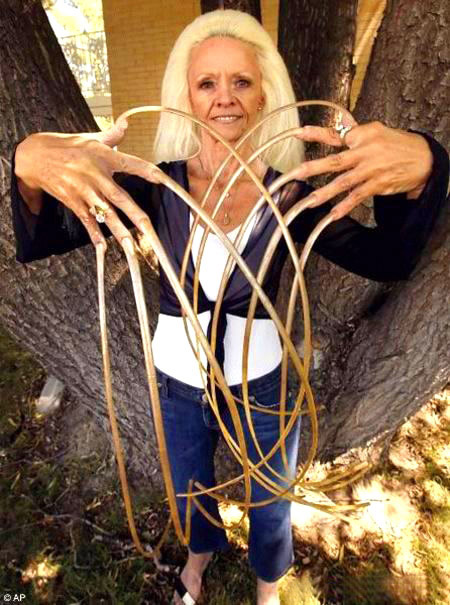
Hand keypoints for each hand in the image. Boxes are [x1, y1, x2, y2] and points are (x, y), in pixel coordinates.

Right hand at [14, 118, 160, 247]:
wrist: (34, 156)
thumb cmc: (66, 146)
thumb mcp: (90, 137)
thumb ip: (112, 135)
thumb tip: (126, 123)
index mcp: (105, 157)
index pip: (132, 164)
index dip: (148, 172)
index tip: (163, 180)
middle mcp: (96, 175)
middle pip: (120, 198)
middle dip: (136, 215)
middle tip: (151, 230)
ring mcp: (84, 190)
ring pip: (106, 213)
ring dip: (119, 231)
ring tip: (132, 247)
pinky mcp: (73, 201)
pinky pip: (86, 220)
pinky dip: (94, 234)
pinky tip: (103, 248)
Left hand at [294, 121, 432, 218]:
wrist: (424, 158)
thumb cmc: (396, 144)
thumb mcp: (376, 131)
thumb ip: (354, 131)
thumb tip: (339, 123)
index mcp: (361, 136)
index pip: (334, 134)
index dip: (316, 133)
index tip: (298, 133)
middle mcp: (365, 152)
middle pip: (335, 160)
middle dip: (313, 168)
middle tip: (295, 174)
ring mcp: (371, 170)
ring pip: (344, 182)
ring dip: (325, 192)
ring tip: (309, 201)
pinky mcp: (378, 184)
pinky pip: (358, 197)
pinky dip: (345, 206)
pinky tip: (333, 215)